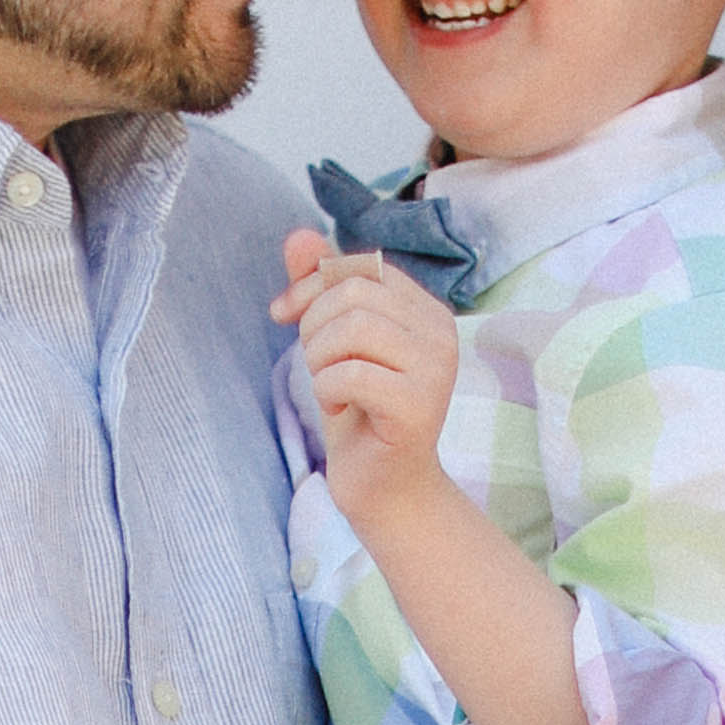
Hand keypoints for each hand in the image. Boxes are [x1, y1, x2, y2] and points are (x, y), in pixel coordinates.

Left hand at [278, 231, 463, 497]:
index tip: (283, 315)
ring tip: (327, 387)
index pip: (359, 266)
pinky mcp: (419, 406)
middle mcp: (441, 333)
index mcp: (426, 310)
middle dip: (313, 326)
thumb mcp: (333, 342)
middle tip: (316, 366)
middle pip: (353, 293)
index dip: (311, 285)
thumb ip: (320, 287)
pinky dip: (327, 392)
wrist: (385, 489)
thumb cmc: (359, 414)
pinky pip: (351, 374)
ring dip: (318, 360)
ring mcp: (436, 370)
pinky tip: (337, 411)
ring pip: (351, 329)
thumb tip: (298, 235)